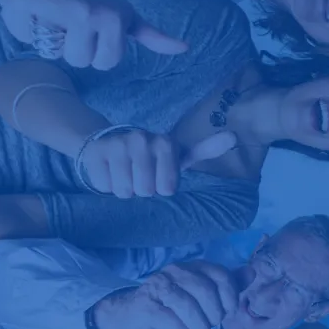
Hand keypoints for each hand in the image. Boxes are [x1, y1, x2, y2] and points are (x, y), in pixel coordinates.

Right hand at [0, 0, 187, 69]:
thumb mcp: (125, 13)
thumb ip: (151, 35)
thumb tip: (183, 48)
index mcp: (113, 18)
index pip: (105, 63)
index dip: (97, 52)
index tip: (94, 32)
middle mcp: (87, 13)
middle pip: (79, 61)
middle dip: (74, 47)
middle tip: (71, 22)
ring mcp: (55, 7)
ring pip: (53, 52)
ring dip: (50, 39)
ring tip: (54, 15)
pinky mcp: (23, 0)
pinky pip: (24, 35)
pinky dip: (24, 25)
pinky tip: (34, 8)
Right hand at [81, 129, 236, 197]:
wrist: (107, 143)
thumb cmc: (150, 158)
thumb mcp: (177, 155)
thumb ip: (205, 149)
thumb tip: (233, 137)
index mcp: (165, 143)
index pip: (167, 188)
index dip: (162, 188)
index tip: (159, 176)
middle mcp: (141, 139)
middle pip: (145, 191)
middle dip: (142, 189)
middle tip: (139, 175)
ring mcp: (116, 145)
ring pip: (124, 191)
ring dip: (124, 188)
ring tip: (124, 173)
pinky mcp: (95, 154)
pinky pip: (105, 187)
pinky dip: (107, 184)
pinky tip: (109, 170)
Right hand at [91, 260, 238, 328]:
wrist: (132, 313)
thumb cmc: (173, 305)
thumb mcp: (203, 294)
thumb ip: (228, 284)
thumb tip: (252, 273)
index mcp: (194, 267)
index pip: (221, 275)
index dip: (230, 296)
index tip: (229, 313)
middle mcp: (176, 271)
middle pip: (204, 289)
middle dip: (214, 313)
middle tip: (213, 327)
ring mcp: (158, 285)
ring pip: (186, 304)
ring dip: (199, 326)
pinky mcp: (144, 304)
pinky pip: (166, 318)